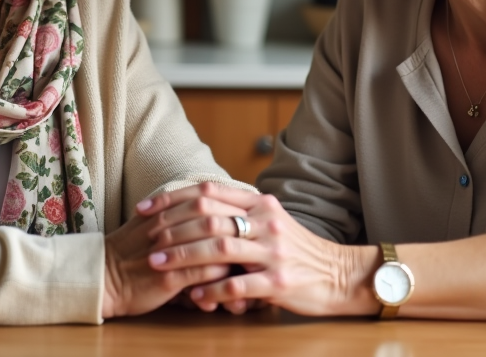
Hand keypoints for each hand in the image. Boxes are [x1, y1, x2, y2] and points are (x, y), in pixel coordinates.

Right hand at [101, 187, 250, 318]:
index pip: (211, 198)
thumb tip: (215, 206)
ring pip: (217, 247)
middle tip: (256, 247)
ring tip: (249, 272)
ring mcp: (171, 249)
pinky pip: (206, 274)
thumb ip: (181, 211)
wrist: (103, 275)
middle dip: (240, 235)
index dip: (234, 209)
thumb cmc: (131, 250)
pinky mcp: (170, 275)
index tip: (250, 222)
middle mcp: (171, 223)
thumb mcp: (155, 221)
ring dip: (236, 261)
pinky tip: (231, 288)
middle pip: (219, 219)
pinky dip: (222, 281)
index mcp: (169, 207)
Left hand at [138, 183, 381, 316]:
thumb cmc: (298, 250)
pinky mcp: (279, 280)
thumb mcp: (270, 222)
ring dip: (184, 257)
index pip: (208, 192)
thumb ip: (239, 212)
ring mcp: (273, 251)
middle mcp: (266, 222)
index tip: (146, 208)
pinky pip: (238, 284)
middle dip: (173, 229)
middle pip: (210, 218)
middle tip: (147, 240)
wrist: (339, 274)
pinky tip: (194, 294)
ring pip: (220, 249)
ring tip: (160, 265)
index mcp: (260, 204)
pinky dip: (212, 289)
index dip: (173, 198)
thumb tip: (196, 205)